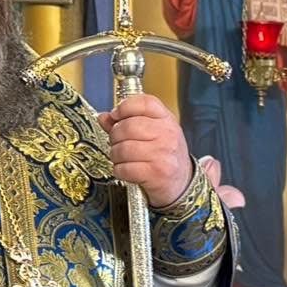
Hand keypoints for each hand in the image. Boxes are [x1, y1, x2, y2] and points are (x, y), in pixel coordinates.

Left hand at [101, 93, 192, 208]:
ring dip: (115, 155)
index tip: (115, 116)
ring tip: (122, 158)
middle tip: (117, 142)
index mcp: (166, 120)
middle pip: (128, 126)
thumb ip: (128, 122)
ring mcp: (162, 154)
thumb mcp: (153, 134)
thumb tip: (104, 117)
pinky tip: (126, 170)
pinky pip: (124, 168)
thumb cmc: (165, 157)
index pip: (144, 103)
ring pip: (123, 148)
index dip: (124, 107)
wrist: (181, 183)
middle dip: (115, 136)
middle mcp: (167, 134)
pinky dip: (119, 170)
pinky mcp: (155, 173)